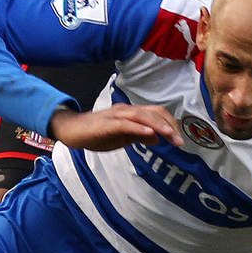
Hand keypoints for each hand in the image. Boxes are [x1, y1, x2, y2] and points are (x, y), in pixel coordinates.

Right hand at [49, 105, 182, 151]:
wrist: (72, 130)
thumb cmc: (96, 133)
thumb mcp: (122, 137)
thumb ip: (139, 136)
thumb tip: (157, 138)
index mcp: (132, 113)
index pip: (157, 114)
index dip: (170, 124)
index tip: (178, 139)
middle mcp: (126, 110)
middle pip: (153, 113)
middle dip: (169, 126)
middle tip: (179, 141)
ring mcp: (116, 115)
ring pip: (142, 116)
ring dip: (158, 126)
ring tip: (170, 136)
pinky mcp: (107, 124)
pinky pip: (126, 124)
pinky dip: (139, 128)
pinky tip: (149, 134)